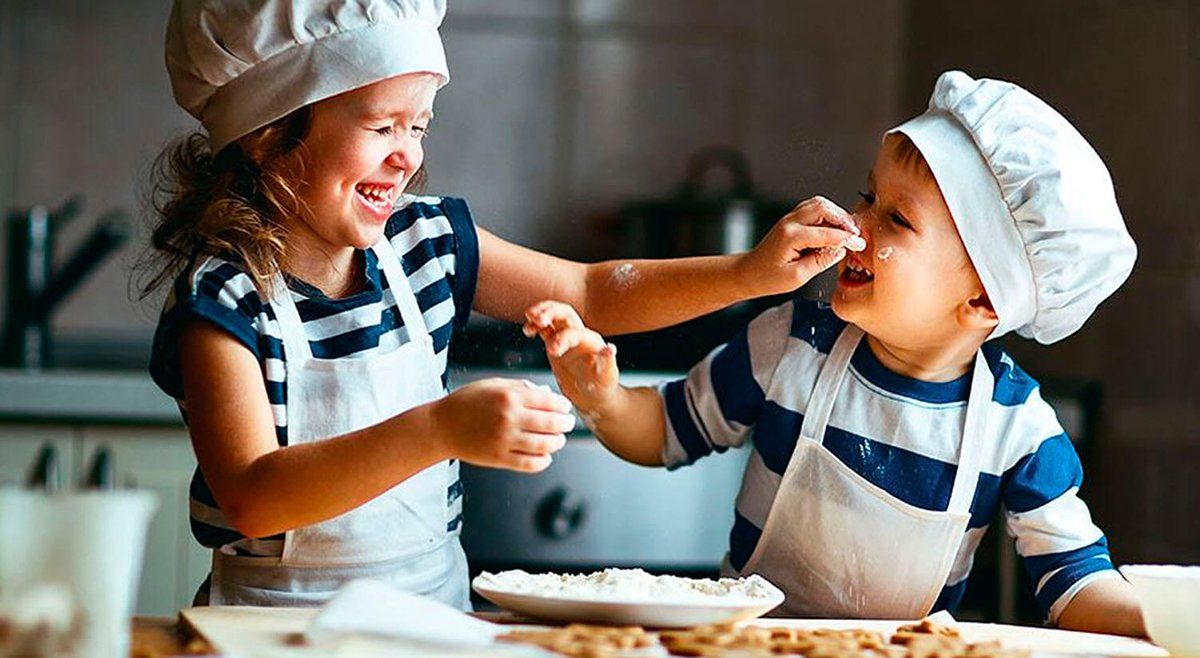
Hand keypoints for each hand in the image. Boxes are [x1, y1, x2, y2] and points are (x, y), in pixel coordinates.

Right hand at [431, 378, 574, 472]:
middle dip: (565, 424)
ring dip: (557, 442)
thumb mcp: (492, 385)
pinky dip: (543, 461)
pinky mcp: (499, 458)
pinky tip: (545, 456)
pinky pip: (529, 463)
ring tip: (559, 440)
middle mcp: (509, 418)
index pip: (548, 402)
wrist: (441, 426)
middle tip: (568, 424)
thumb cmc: (467, 402)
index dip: (562, 406)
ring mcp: (504, 440)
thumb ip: (520, 388)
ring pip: (544, 445)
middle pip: (551, 424)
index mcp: (509, 397)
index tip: (565, 407)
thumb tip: (546, 394)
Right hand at [523, 300, 620, 415]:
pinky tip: (527, 329)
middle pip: (564, 313)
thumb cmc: (603, 387)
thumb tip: (610, 349)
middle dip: (550, 312)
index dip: (563, 338)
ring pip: (553, 316)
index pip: (575, 332)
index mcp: (591, 341)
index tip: (552, 351)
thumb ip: (607, 362)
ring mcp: (566, 338)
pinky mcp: (556, 343)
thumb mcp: (606, 377)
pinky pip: (544, 328)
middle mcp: (579, 335)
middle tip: (537, 319)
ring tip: (529, 317)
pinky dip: (535, 325)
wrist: (595, 396)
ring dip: (541, 313)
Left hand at [738, 196, 865, 295]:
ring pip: (819, 204)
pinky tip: (834, 228)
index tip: (860, 244)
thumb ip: (821, 261)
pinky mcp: (792, 220)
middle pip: (823, 207)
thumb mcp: (797, 277)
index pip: (826, 232)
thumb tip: (840, 249)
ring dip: (836, 214)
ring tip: (847, 231)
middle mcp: (790, 222)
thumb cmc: (768, 278)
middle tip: (855, 234)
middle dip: (843, 219)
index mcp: (791, 236)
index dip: (847, 238)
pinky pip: (813, 209)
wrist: (749, 273)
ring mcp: (790, 218)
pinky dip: (828, 214)